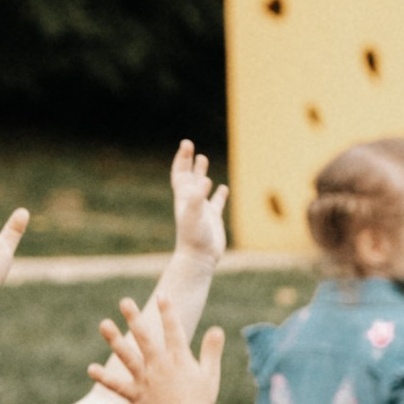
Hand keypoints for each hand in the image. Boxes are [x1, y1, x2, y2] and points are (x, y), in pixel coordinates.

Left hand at [90, 294, 224, 403]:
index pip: (173, 331)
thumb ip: (211, 351)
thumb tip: (217, 329)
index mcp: (179, 359)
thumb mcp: (211, 374)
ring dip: (115, 340)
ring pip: (127, 356)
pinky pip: (117, 386)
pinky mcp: (135, 394)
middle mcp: (159, 365)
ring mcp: (145, 379)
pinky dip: (104, 379)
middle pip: (145, 338)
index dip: (168, 312)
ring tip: (103, 323)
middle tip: (124, 301)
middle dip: (134, 318)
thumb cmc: (199, 402)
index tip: (161, 295)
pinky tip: (90, 369)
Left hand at [169, 140, 229, 261]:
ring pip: (201, 187)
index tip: (186, 144)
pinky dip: (219, 194)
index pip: (180, 173)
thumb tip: (204, 180)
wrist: (198, 258)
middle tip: (189, 145)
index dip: (182, 159)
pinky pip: (216, 203)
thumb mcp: (193, 215)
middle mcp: (191, 201)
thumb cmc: (194, 237)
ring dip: (201, 173)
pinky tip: (223, 188)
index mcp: (184, 198)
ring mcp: (202, 209)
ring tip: (203, 159)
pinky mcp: (213, 219)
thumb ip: (197, 198)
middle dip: (188, 161)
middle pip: (188, 176)